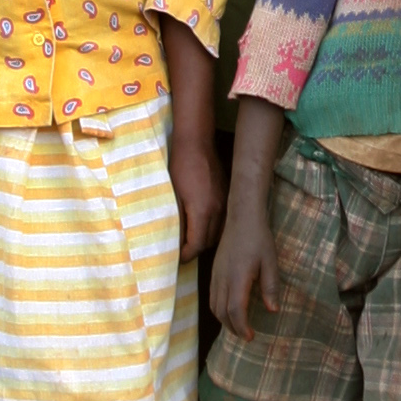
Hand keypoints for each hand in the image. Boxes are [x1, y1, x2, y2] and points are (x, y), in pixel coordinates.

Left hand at [169, 131, 226, 264]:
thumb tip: (175, 240)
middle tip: (182, 250)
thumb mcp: (173, 196)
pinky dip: (214, 228)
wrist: (196, 143)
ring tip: (192, 239)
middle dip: (195, 249)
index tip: (177, 257)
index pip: (197, 245)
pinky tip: (203, 225)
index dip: (186, 254)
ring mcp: (225, 203)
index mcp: (202, 211)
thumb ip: (177, 220)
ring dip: (206, 239)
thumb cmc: (180, 167)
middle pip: (209, 242)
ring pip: (219, 233)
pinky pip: (223, 220)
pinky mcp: (227, 196)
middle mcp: (218, 210)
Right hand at [209, 206, 278, 338]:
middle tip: (246, 336)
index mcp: (237, 278)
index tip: (251, 337)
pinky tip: (230, 310)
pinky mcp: (214, 272)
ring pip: (214, 306)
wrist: (242, 218)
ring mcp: (215, 275)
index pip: (235, 310)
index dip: (242, 327)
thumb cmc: (259, 239)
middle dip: (233, 328)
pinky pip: (212, 297)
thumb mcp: (270, 262)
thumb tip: (273, 310)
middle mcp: (222, 279)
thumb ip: (270, 286)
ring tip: (238, 326)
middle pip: (222, 313)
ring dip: (225, 320)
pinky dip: (219, 309)